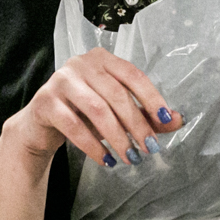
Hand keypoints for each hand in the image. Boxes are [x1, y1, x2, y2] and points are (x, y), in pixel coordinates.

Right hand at [6, 47, 184, 166]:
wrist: (41, 123)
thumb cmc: (84, 113)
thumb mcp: (116, 111)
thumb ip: (145, 113)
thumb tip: (177, 120)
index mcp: (103, 59)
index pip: (133, 75)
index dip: (152, 97)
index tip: (166, 120)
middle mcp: (81, 63)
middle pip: (117, 95)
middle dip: (137, 124)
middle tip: (149, 148)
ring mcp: (60, 81)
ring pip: (97, 110)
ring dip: (118, 137)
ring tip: (130, 157)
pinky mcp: (45, 102)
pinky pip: (74, 125)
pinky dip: (93, 146)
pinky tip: (106, 160)